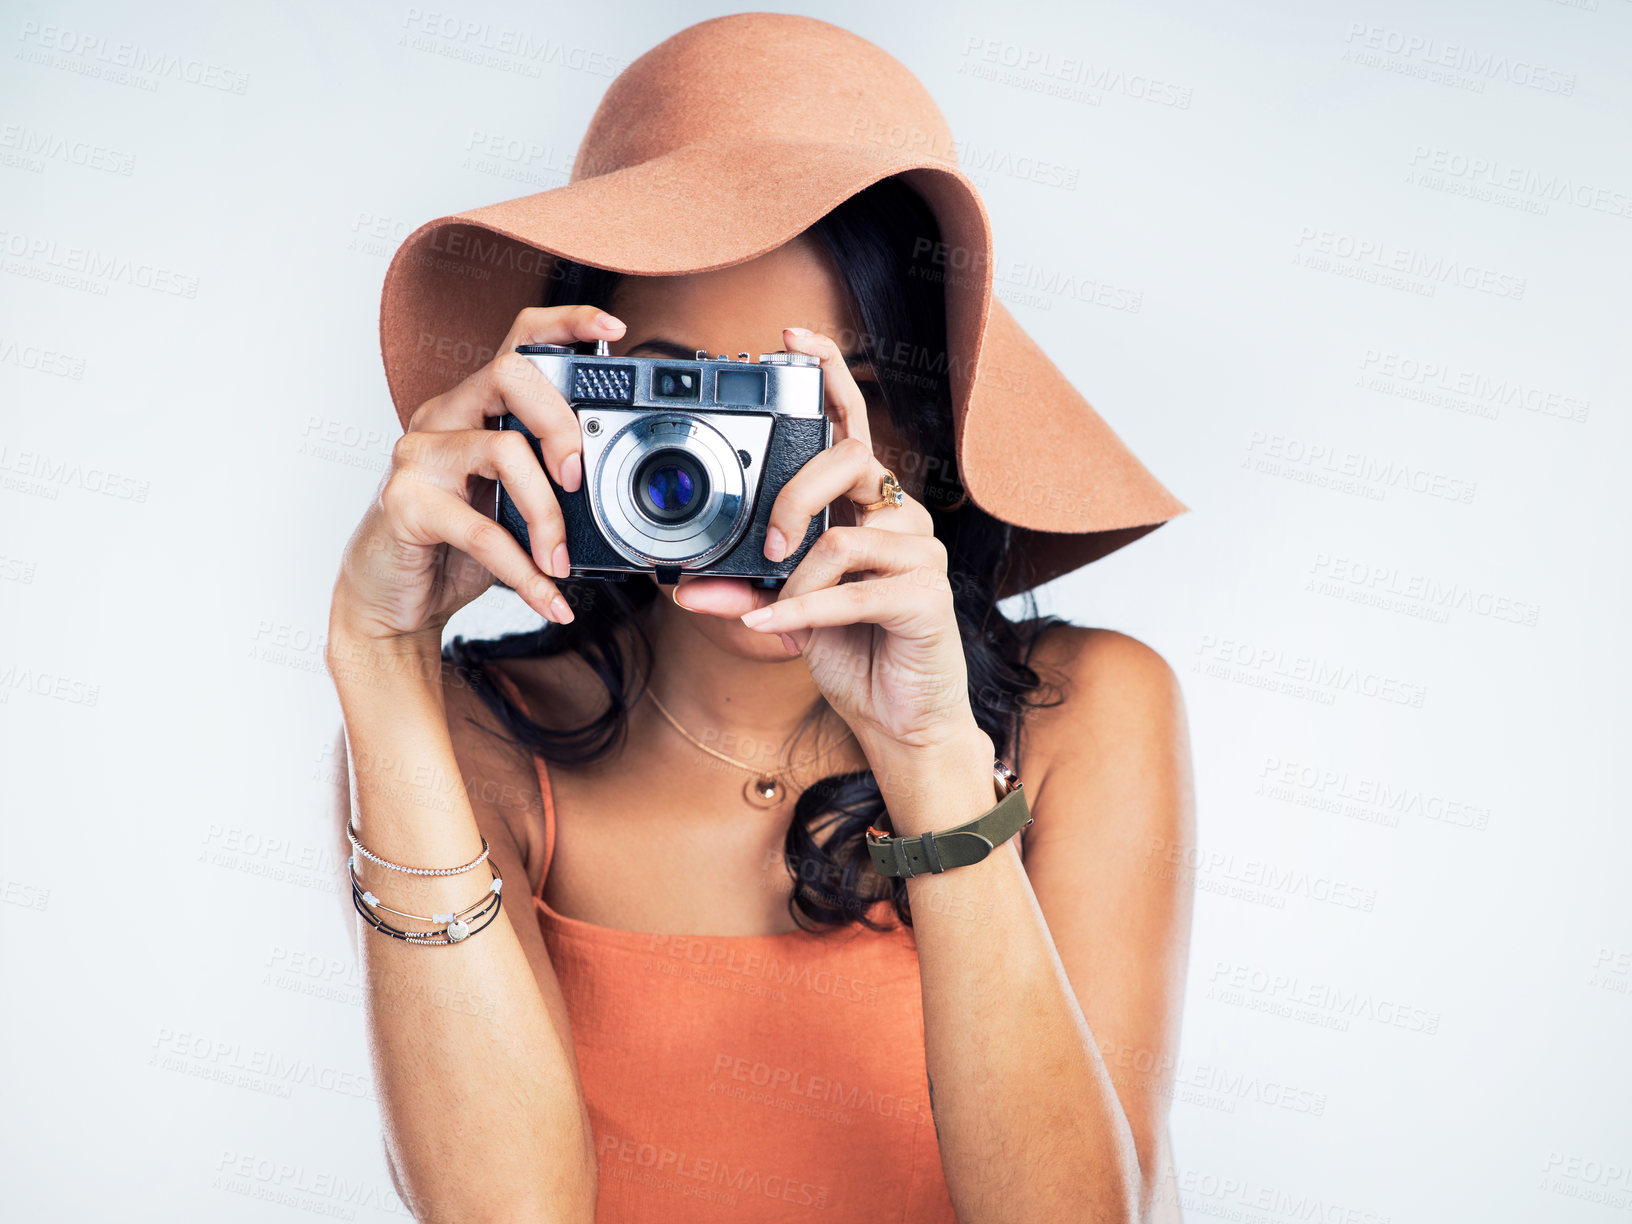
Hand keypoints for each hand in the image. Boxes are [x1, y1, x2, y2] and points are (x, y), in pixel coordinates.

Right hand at [328, 305, 624, 647]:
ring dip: (548, 515)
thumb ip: (550, 482)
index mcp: (474, 408)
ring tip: (559, 562)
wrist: (390, 600)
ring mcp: (419, 456)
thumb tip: (611, 485)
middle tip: (579, 480)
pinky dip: (523, 570)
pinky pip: (482, 530)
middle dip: (561, 424)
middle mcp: (443, 417)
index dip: (566, 324)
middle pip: (511, 376)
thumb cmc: (453, 547)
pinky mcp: (405, 503)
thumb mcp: (511, 506)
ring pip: (504, 450)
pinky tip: (546, 596)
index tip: (612, 328)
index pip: (518, 342)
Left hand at [676, 326, 984, 762]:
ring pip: (844, 536)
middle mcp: (902, 517)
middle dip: (794, 495)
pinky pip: (852, 592)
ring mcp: (922, 555)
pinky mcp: (928, 598)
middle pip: (852, 461)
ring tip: (772, 609)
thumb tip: (683, 583)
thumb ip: (742, 588)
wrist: (901, 722)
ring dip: (795, 579)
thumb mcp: (784, 613)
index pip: (853, 422)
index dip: (828, 373)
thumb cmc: (854, 654)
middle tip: (764, 544)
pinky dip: (801, 612)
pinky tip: (769, 628)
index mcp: (869, 504)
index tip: (789, 340)